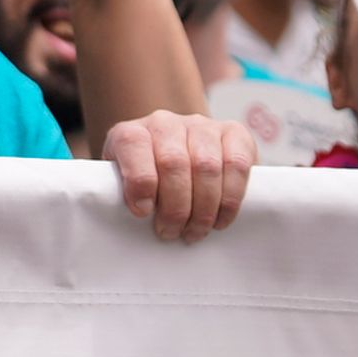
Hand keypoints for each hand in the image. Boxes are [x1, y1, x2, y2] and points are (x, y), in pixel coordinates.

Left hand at [106, 109, 252, 242]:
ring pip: (206, 166)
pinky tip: (219, 219)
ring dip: (203, 208)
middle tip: (171, 233)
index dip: (139, 180)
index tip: (142, 212)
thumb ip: (121, 196)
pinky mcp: (233, 133)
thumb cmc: (147, 185)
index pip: (132, 144)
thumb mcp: (123, 187)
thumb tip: (136, 218)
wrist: (179, 162)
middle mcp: (165, 123)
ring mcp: (201, 126)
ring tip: (195, 231)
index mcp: (131, 133)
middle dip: (174, 208)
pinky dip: (230, 199)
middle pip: (173, 162)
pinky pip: (237, 165)